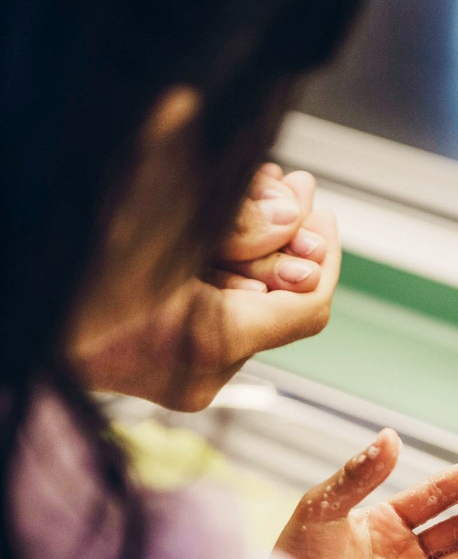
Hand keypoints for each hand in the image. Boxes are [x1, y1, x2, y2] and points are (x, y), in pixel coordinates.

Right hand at [75, 165, 339, 409]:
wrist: (17, 338)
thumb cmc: (69, 279)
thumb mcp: (141, 218)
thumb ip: (217, 199)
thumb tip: (276, 180)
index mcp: (210, 341)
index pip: (311, 306)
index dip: (326, 253)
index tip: (318, 208)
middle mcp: (207, 372)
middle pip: (281, 301)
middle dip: (290, 239)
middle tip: (293, 187)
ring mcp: (189, 379)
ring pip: (251, 308)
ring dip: (256, 252)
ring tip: (257, 196)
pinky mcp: (172, 373)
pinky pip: (220, 319)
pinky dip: (224, 276)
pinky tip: (217, 235)